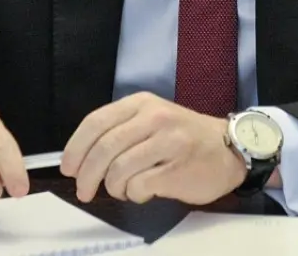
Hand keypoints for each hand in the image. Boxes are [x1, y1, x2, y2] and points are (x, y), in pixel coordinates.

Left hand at [60, 92, 246, 204]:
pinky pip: (139, 187)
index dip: (75, 147)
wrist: (229, 148)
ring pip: (119, 170)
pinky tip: (144, 191)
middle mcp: (154, 118)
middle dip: (87, 175)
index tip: (68, 167)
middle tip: (84, 191)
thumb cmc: (183, 136)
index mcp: (142, 103)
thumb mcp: (151, 119)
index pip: (96, 122)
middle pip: (104, 148)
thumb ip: (120, 130)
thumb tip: (81, 158)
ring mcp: (167, 143)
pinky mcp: (177, 169)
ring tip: (123, 189)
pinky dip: (134, 195)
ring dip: (114, 187)